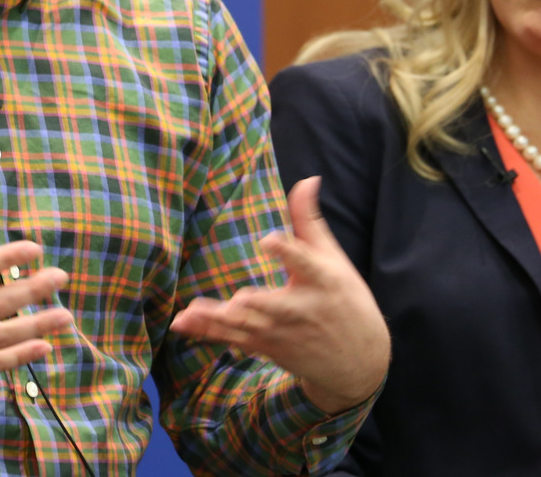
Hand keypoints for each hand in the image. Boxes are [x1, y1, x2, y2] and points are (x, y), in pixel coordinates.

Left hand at [170, 176, 388, 413]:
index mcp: (320, 280)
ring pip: (246, 326)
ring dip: (218, 321)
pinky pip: (233, 339)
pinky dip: (207, 334)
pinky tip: (182, 324)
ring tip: (192, 312)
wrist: (358, 360)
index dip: (288, 251)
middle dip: (256, 305)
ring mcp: (282, 332)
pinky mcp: (267, 347)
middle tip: (239, 300)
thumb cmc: (344, 300)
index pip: (305, 263)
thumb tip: (308, 179)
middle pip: (273, 306)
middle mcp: (300, 310)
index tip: (270, 241)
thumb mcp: (334, 259)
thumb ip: (309, 220)